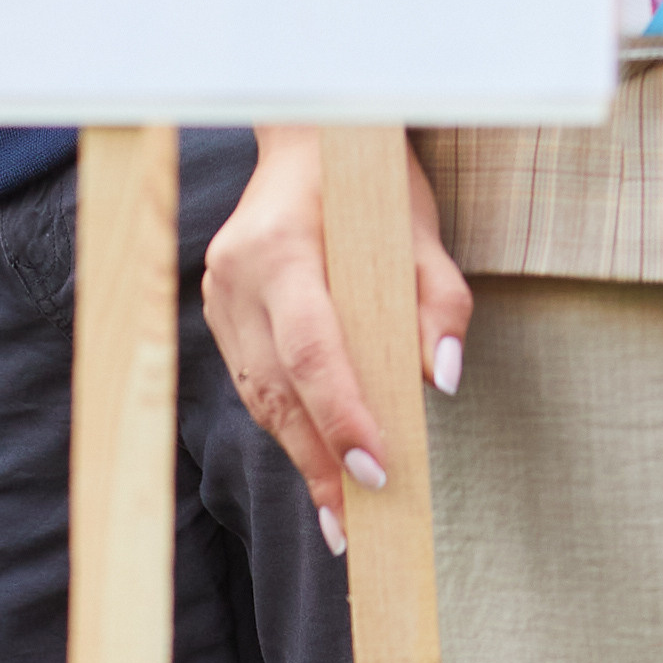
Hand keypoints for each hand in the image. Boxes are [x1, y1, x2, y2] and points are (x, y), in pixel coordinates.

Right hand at [200, 127, 472, 551]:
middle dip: (319, 462)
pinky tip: (318, 468)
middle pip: (280, 390)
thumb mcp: (419, 225)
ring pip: (261, 398)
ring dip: (302, 459)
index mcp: (281, 248)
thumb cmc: (369, 180)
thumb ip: (439, 301)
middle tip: (355, 525)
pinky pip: (257, 385)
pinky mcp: (221, 315)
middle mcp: (237, 279)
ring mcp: (219, 299)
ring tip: (339, 517)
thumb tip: (443, 380)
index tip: (377, 469)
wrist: (307, 136)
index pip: (313, 351)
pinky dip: (290, 429)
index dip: (343, 416)